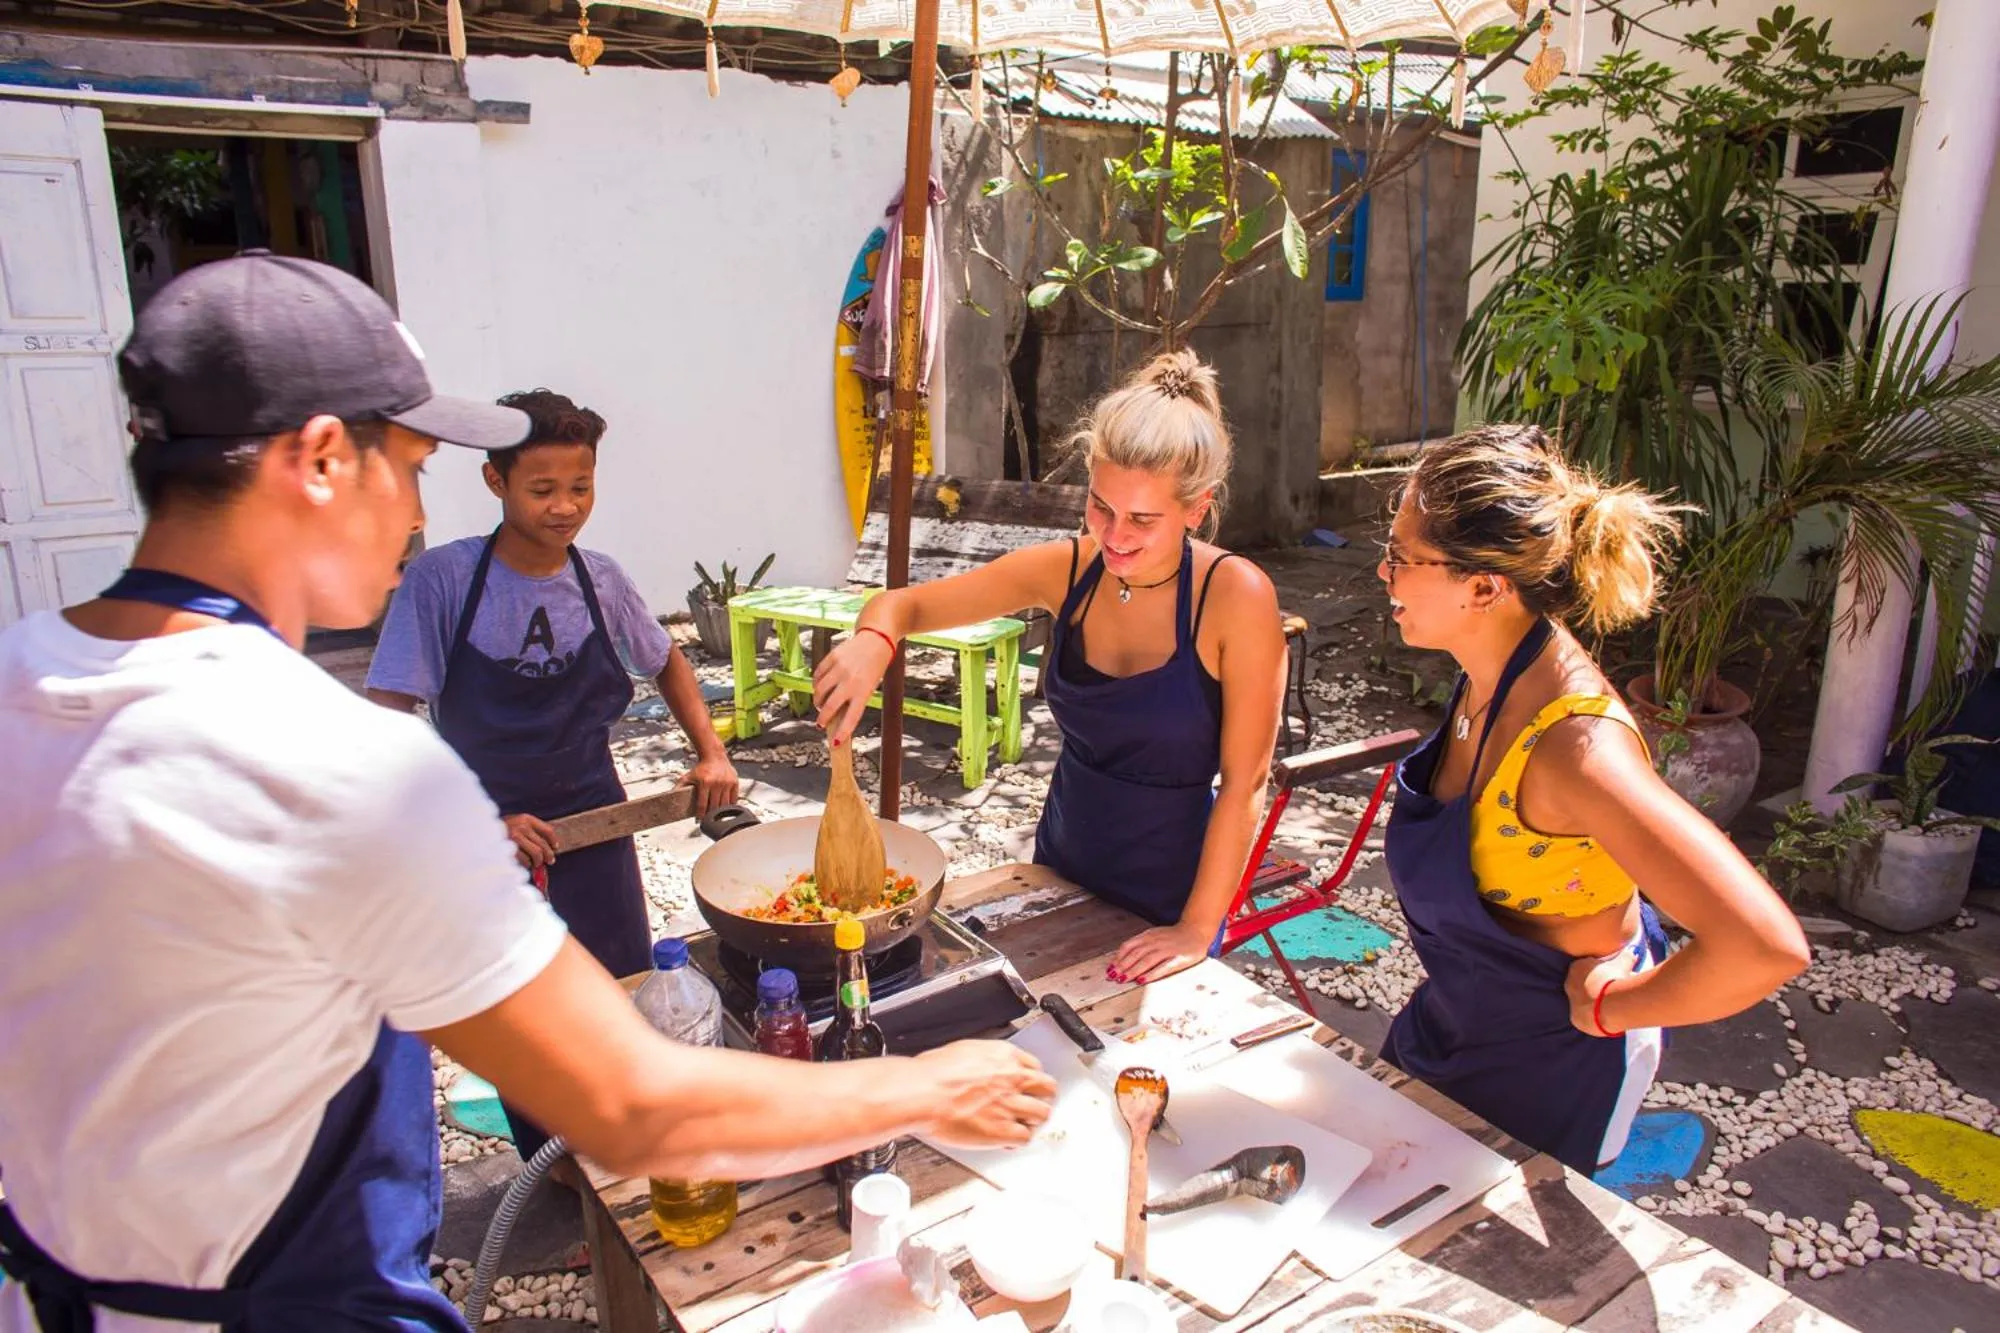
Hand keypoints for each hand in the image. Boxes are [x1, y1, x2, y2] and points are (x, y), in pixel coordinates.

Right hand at [502, 813, 558, 872]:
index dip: (553, 841)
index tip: (555, 847)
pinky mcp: (509, 849)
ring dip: (537, 862)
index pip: (547, 830)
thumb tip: (548, 847)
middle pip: (543, 845)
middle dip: (548, 856)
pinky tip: (524, 863)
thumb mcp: (516, 824)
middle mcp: (521, 826)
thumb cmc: (500, 831)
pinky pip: (525, 861)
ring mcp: (515, 838)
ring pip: (537, 854)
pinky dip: (526, 865)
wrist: (479, 833)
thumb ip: (530, 831)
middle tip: (549, 861)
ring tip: (535, 864)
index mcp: (525, 819)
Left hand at [679, 753, 739, 815]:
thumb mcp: (688, 777)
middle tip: (707, 821)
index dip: (700, 815)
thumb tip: (668, 797)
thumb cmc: (700, 769)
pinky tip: (725, 810)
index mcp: (705, 782)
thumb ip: (679, 787)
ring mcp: (727, 783)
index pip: (702, 804)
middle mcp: (717, 783)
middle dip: (710, 816)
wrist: (714, 756)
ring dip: (720, 813)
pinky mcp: (735, 783)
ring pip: (725, 805)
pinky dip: (730, 807)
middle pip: (714, 806)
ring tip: (716, 818)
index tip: (699, 821)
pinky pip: (734, 799)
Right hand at [813, 632, 895, 743]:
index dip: (842, 732)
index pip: (851, 717)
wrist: (876, 640)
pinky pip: (817, 676)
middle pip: (830, 706)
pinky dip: (816, 684)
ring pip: (819, 691)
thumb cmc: (874, 667)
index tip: (834, 743)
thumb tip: (837, 716)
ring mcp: (839, 668)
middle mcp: (850, 681)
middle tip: (821, 723)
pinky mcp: (832, 657)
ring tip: (820, 703)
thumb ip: (855, 699)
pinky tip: (819, 686)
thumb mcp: (869, 686)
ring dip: (818, 701)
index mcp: (864, 691)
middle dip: (822, 718)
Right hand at [909, 1040, 1057, 1148]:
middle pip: (1047, 1088)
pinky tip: (1010, 1141)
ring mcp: (1011, 1105)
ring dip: (1034, 1120)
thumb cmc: (931, 1073)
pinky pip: (1025, 1138)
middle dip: (1042, 1097)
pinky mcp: (1003, 1130)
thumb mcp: (962, 1051)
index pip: (1034, 1066)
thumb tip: (980, 1066)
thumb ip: (982, 1060)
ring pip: (1042, 1114)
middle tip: (1034, 1104)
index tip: (1026, 1085)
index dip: (1030, 1079)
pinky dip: (1019, 1140)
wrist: (922, 1093)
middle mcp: (1012, 1078)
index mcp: (1003, 1056)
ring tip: (1023, 1124)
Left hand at [1108, 921, 1212, 985]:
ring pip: (1146, 960)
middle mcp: (1156, 942)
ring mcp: (1167, 950)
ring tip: (1124, 979)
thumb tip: (1121, 957)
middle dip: (1122, 966)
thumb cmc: (1173, 936)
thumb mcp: (1154, 935)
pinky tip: (1143, 980)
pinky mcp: (1178, 958)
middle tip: (1113, 977)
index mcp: (1148, 936)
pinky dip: (1151, 974)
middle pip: (1135, 954)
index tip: (1110, 968)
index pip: (1129, 946)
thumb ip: (1139, 944)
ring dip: (1133, 970)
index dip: (1118, 958)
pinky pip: (1163, 967)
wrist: (1196, 931)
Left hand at [1566, 951, 1633, 1036]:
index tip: (1609, 976)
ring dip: (1594, 1002)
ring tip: (1611, 1005)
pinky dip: (1595, 1015)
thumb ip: (1625, 957)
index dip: (1598, 971)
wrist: (1608, 1004)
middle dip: (1595, 987)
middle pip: (1582, 984)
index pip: (1584, 966)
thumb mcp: (1622, 965)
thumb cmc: (1614, 979)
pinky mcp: (1575, 1019)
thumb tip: (1633, 950)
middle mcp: (1569, 983)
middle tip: (1610, 991)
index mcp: (1576, 967)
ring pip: (1582, 1001)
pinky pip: (1586, 1016)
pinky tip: (1606, 1016)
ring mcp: (1570, 1002)